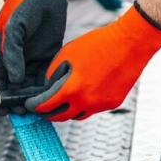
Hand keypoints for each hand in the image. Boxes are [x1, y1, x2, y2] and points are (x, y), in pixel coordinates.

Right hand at [0, 0, 74, 104]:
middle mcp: (16, 56)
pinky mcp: (48, 54)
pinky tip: (52, 95)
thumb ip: (13, 53)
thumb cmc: (26, 2)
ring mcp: (31, 56)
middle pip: (14, 85)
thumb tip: (14, 79)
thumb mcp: (16, 27)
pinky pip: (45, 74)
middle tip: (25, 113)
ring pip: (30, 83)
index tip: (4, 109)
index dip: (0, 95)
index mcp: (1, 49)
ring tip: (40, 108)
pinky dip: (47, 85)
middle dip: (18, 99)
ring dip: (34, 95)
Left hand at [25, 3, 160, 121]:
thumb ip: (54, 73)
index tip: (30, 104)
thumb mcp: (68, 53)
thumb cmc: (99, 44)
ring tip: (64, 100)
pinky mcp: (113, 103)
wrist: (130, 43)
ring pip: (78, 115)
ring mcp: (101, 105)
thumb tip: (49, 86)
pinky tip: (86, 91)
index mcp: (72, 89)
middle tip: (43, 108)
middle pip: (60, 117)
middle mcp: (86, 102)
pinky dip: (86, 104)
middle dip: (49, 113)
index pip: (46, 105)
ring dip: (68, 110)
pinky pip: (94, 109)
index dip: (34, 106)